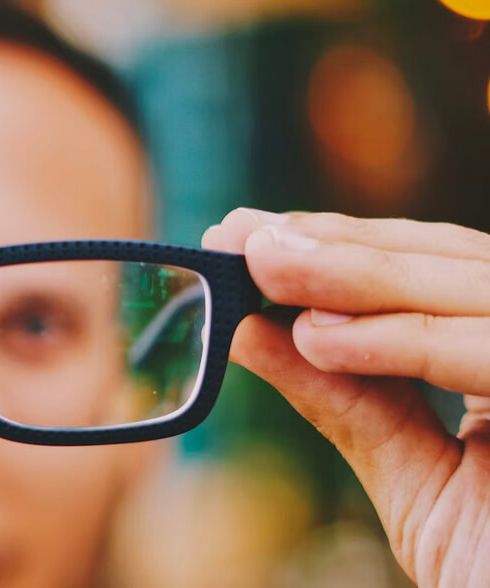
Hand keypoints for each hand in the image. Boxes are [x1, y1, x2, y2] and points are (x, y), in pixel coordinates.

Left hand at [203, 209, 489, 587]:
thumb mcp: (412, 474)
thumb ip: (346, 400)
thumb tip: (247, 329)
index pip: (438, 268)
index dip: (346, 245)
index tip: (249, 234)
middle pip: (458, 261)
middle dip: (342, 246)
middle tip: (242, 237)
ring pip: (475, 288)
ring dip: (358, 275)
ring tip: (263, 268)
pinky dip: (406, 342)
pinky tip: (320, 342)